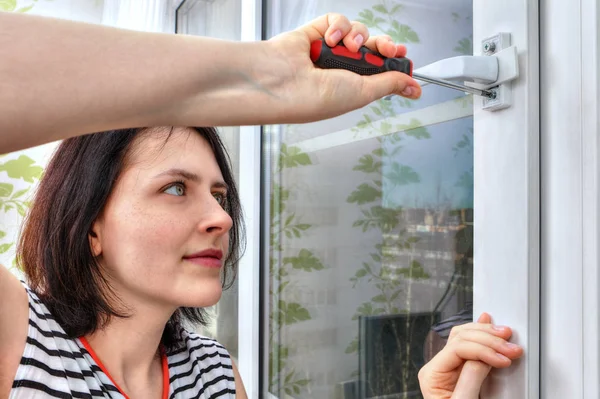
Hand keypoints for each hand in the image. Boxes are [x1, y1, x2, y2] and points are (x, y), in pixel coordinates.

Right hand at [265, 13, 421, 122]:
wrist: (283, 82)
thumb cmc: (315, 97)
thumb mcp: (363, 93)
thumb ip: (389, 84)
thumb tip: (413, 87)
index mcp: (353, 87)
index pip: (382, 71)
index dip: (395, 62)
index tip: (402, 57)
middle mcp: (342, 69)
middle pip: (374, 48)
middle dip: (383, 46)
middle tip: (386, 49)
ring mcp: (330, 51)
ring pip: (358, 32)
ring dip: (357, 37)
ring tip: (346, 47)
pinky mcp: (317, 32)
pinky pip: (339, 20)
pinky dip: (339, 26)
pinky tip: (330, 39)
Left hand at [418, 313, 523, 398]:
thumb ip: (470, 379)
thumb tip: (483, 357)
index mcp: (432, 374)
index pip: (457, 348)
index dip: (483, 350)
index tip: (503, 359)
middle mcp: (439, 366)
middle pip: (461, 338)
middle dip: (488, 340)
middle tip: (510, 347)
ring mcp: (450, 367)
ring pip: (465, 336)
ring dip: (487, 334)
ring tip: (505, 335)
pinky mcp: (462, 370)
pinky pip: (470, 344)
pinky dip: (482, 335)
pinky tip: (488, 325)